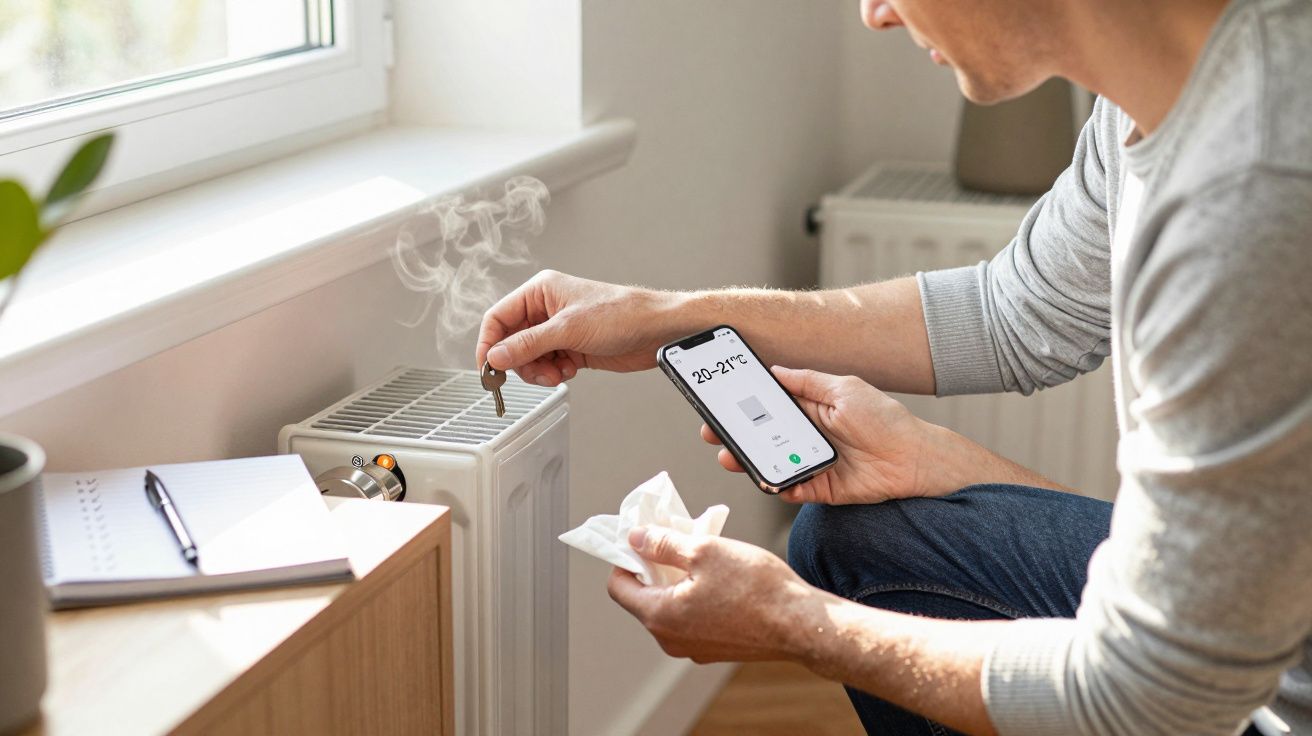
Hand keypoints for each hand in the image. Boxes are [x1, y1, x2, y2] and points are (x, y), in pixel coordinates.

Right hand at [476, 270, 685, 386]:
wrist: (656, 331)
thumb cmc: (621, 315)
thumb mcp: (568, 330)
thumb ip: (528, 344)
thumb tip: (495, 356)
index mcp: (541, 292)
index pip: (498, 317)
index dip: (489, 343)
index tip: (489, 368)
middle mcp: (546, 309)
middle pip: (511, 341)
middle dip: (520, 361)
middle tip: (534, 373)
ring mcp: (559, 330)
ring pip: (529, 357)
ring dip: (538, 370)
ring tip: (557, 372)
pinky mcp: (571, 348)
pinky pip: (547, 364)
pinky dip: (553, 373)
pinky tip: (569, 370)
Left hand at [607, 526, 819, 663]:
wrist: (802, 625)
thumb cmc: (756, 588)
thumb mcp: (704, 550)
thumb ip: (663, 544)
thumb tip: (636, 538)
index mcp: (660, 617)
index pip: (618, 587)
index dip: (626, 559)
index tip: (641, 540)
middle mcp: (670, 640)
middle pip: (645, 597)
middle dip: (656, 567)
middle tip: (678, 541)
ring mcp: (693, 649)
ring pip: (671, 608)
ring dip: (679, 582)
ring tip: (705, 558)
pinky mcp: (715, 649)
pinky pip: (693, 619)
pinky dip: (697, 598)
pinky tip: (721, 580)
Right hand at [702, 366, 948, 504]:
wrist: (915, 459)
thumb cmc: (885, 419)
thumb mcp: (844, 389)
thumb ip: (808, 382)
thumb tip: (776, 370)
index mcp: (809, 410)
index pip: (768, 407)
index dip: (742, 406)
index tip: (719, 403)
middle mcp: (805, 436)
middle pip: (761, 437)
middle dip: (735, 435)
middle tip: (714, 433)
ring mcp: (810, 463)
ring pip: (769, 463)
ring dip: (749, 461)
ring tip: (733, 457)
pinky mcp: (819, 487)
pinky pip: (790, 488)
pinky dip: (778, 486)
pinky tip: (769, 480)